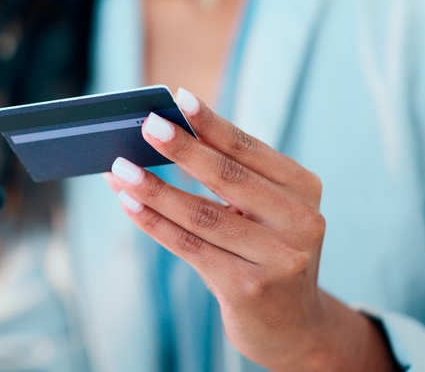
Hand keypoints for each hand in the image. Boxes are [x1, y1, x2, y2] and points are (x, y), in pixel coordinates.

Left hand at [105, 88, 396, 371]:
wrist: (293, 325)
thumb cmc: (266, 250)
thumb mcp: (265, 211)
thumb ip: (228, 177)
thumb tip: (161, 138)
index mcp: (305, 189)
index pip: (251, 150)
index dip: (213, 124)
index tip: (179, 98)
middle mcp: (300, 222)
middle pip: (229, 178)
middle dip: (182, 149)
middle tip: (145, 124)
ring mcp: (277, 259)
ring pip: (202, 215)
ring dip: (154, 189)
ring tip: (119, 169)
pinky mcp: (248, 288)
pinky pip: (190, 248)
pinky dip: (154, 223)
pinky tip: (128, 205)